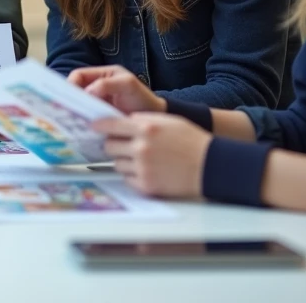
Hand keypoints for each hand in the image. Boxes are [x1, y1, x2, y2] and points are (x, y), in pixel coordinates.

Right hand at [69, 66, 165, 113]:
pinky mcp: (99, 119)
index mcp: (102, 75)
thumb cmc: (144, 98)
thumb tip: (86, 92)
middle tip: (65, 110)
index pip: (79, 75)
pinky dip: (81, 121)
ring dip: (74, 111)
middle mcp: (97, 88)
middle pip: (75, 90)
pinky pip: (84, 118)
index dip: (71, 83)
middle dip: (69, 99)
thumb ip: (108, 84)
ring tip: (71, 120)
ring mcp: (97, 104)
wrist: (155, 120)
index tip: (67, 96)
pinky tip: (80, 128)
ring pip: (78, 105)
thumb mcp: (128, 85)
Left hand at [93, 113, 210, 197]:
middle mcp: (141, 147)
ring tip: (140, 158)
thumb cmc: (191, 141)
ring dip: (123, 160)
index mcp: (146, 127)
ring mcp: (143, 167)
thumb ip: (143, 120)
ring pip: (117, 163)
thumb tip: (123, 121)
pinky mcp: (146, 185)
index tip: (94, 126)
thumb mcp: (168, 121)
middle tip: (121, 144)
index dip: (100, 126)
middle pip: (110, 145)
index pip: (111, 125)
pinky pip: (127, 179)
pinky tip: (146, 170)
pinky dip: (132, 175)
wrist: (211, 165)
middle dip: (113, 144)